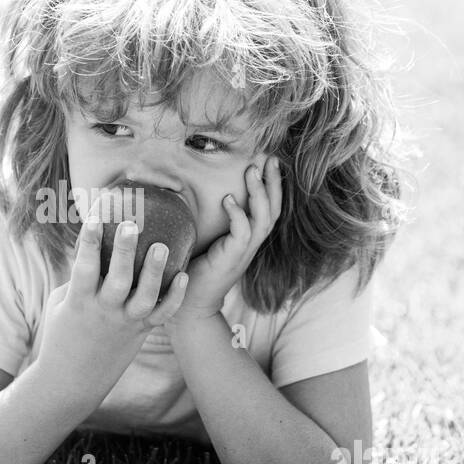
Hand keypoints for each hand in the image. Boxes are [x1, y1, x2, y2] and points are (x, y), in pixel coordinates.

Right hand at [36, 209, 189, 389]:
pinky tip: (184, 275)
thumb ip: (79, 279)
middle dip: (123, 251)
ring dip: (153, 272)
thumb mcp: (61, 304)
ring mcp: (124, 323)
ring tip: (161, 246)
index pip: (82, 268)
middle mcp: (103, 312)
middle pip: (116, 280)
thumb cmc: (63, 335)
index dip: (87, 242)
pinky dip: (174, 297)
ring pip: (144, 298)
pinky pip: (161, 315)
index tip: (94, 216)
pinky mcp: (140, 332)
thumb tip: (94, 245)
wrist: (72, 381)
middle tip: (130, 224)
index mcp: (78, 303)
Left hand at [167, 158, 283, 329]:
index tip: (270, 162)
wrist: (188, 304)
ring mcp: (243, 253)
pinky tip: (228, 199)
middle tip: (269, 159)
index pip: (269, 208)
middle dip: (274, 183)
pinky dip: (238, 215)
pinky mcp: (231, 260)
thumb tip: (191, 190)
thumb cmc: (193, 270)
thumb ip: (208, 219)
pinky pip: (242, 234)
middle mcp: (251, 245)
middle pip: (274, 210)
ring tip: (251, 171)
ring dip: (259, 193)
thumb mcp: (204, 239)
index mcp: (248, 239)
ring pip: (262, 219)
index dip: (273, 186)